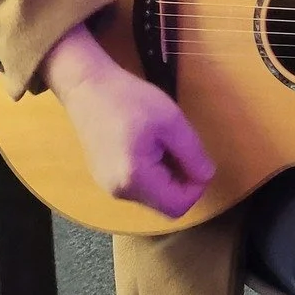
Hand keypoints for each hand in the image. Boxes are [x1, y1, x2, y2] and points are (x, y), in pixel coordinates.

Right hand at [42, 24, 215, 218]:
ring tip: (162, 143)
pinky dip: (152, 172)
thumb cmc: (129, 100)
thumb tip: (206, 176)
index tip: (196, 158)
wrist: (87, 87)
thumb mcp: (172, 121)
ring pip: (153, 195)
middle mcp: (119, 192)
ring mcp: (109, 187)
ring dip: (167, 175)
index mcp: (135, 179)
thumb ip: (193, 154)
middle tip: (179, 147)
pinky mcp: (105, 178)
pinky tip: (148, 145)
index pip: (178, 206)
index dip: (195, 186)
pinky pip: (139, 186)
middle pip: (165, 204)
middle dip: (181, 180)